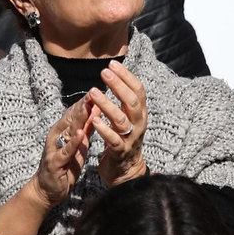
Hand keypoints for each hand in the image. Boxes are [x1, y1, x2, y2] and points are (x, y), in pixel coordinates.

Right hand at [31, 101, 90, 206]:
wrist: (47, 189)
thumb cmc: (64, 164)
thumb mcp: (78, 144)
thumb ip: (86, 127)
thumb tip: (96, 108)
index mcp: (64, 131)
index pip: (76, 112)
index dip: (87, 100)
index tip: (99, 88)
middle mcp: (57, 136)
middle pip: (71, 117)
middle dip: (83, 104)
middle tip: (95, 91)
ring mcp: (55, 148)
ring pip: (67, 131)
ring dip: (78, 118)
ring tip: (87, 106)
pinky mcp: (55, 162)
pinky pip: (65, 151)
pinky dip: (72, 142)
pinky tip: (79, 133)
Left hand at [89, 61, 148, 186]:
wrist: (127, 170)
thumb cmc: (124, 139)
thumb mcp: (128, 117)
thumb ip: (124, 100)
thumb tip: (116, 75)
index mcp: (140, 113)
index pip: (138, 90)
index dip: (126, 76)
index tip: (112, 64)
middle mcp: (138, 124)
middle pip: (131, 101)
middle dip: (118, 85)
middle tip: (104, 72)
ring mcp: (130, 138)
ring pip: (121, 119)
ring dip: (107, 104)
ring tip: (93, 93)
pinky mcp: (120, 152)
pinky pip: (113, 139)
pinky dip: (104, 129)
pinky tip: (94, 119)